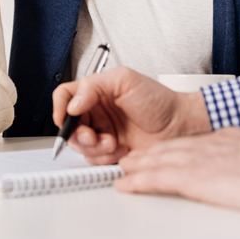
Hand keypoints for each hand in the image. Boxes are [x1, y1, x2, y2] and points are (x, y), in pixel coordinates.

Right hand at [51, 67, 210, 164]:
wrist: (180, 125)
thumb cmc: (158, 100)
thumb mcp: (125, 80)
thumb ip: (94, 86)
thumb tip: (73, 103)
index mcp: (95, 92)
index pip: (65, 96)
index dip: (60, 107)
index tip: (66, 118)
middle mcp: (96, 112)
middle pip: (68, 125)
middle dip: (78, 134)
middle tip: (93, 136)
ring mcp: (103, 132)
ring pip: (79, 145)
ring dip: (93, 147)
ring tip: (112, 142)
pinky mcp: (111, 151)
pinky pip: (94, 159)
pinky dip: (104, 157)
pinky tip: (121, 150)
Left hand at [116, 128, 239, 214]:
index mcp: (231, 140)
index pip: (195, 143)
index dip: (176, 147)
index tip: (167, 151)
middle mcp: (210, 146)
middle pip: (172, 148)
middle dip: (151, 154)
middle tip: (135, 158)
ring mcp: (199, 160)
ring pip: (158, 160)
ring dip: (139, 165)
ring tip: (125, 169)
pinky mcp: (191, 176)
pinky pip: (156, 178)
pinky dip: (138, 181)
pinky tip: (125, 184)